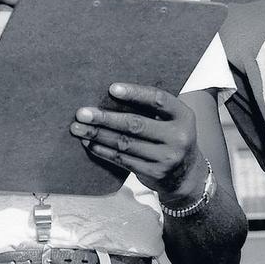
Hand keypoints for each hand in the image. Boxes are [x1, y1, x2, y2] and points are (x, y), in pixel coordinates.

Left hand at [70, 82, 206, 200]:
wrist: (186, 175)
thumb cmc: (171, 137)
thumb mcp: (171, 120)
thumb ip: (150, 109)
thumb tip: (109, 95)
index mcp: (183, 116)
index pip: (158, 100)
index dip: (134, 93)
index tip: (111, 88)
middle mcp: (178, 137)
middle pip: (136, 124)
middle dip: (105, 118)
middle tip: (82, 113)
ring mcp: (166, 157)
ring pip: (125, 144)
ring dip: (98, 135)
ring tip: (78, 128)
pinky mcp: (154, 173)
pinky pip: (123, 159)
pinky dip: (103, 150)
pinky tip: (90, 143)